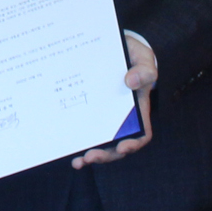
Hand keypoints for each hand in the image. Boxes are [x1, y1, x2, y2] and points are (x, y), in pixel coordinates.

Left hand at [71, 34, 157, 168]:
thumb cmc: (133, 55)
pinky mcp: (89, 112)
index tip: (123, 146)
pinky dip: (77, 142)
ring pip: (100, 143)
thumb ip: (144, 69)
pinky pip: (84, 131)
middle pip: (118, 146)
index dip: (133, 143)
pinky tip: (67, 148)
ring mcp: (104, 117)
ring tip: (79, 162)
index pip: (142, 133)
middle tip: (91, 157)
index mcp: (138, 109)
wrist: (113, 47)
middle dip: (106, 155)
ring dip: (91, 156)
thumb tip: (131, 81)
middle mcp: (121, 118)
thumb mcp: (143, 57)